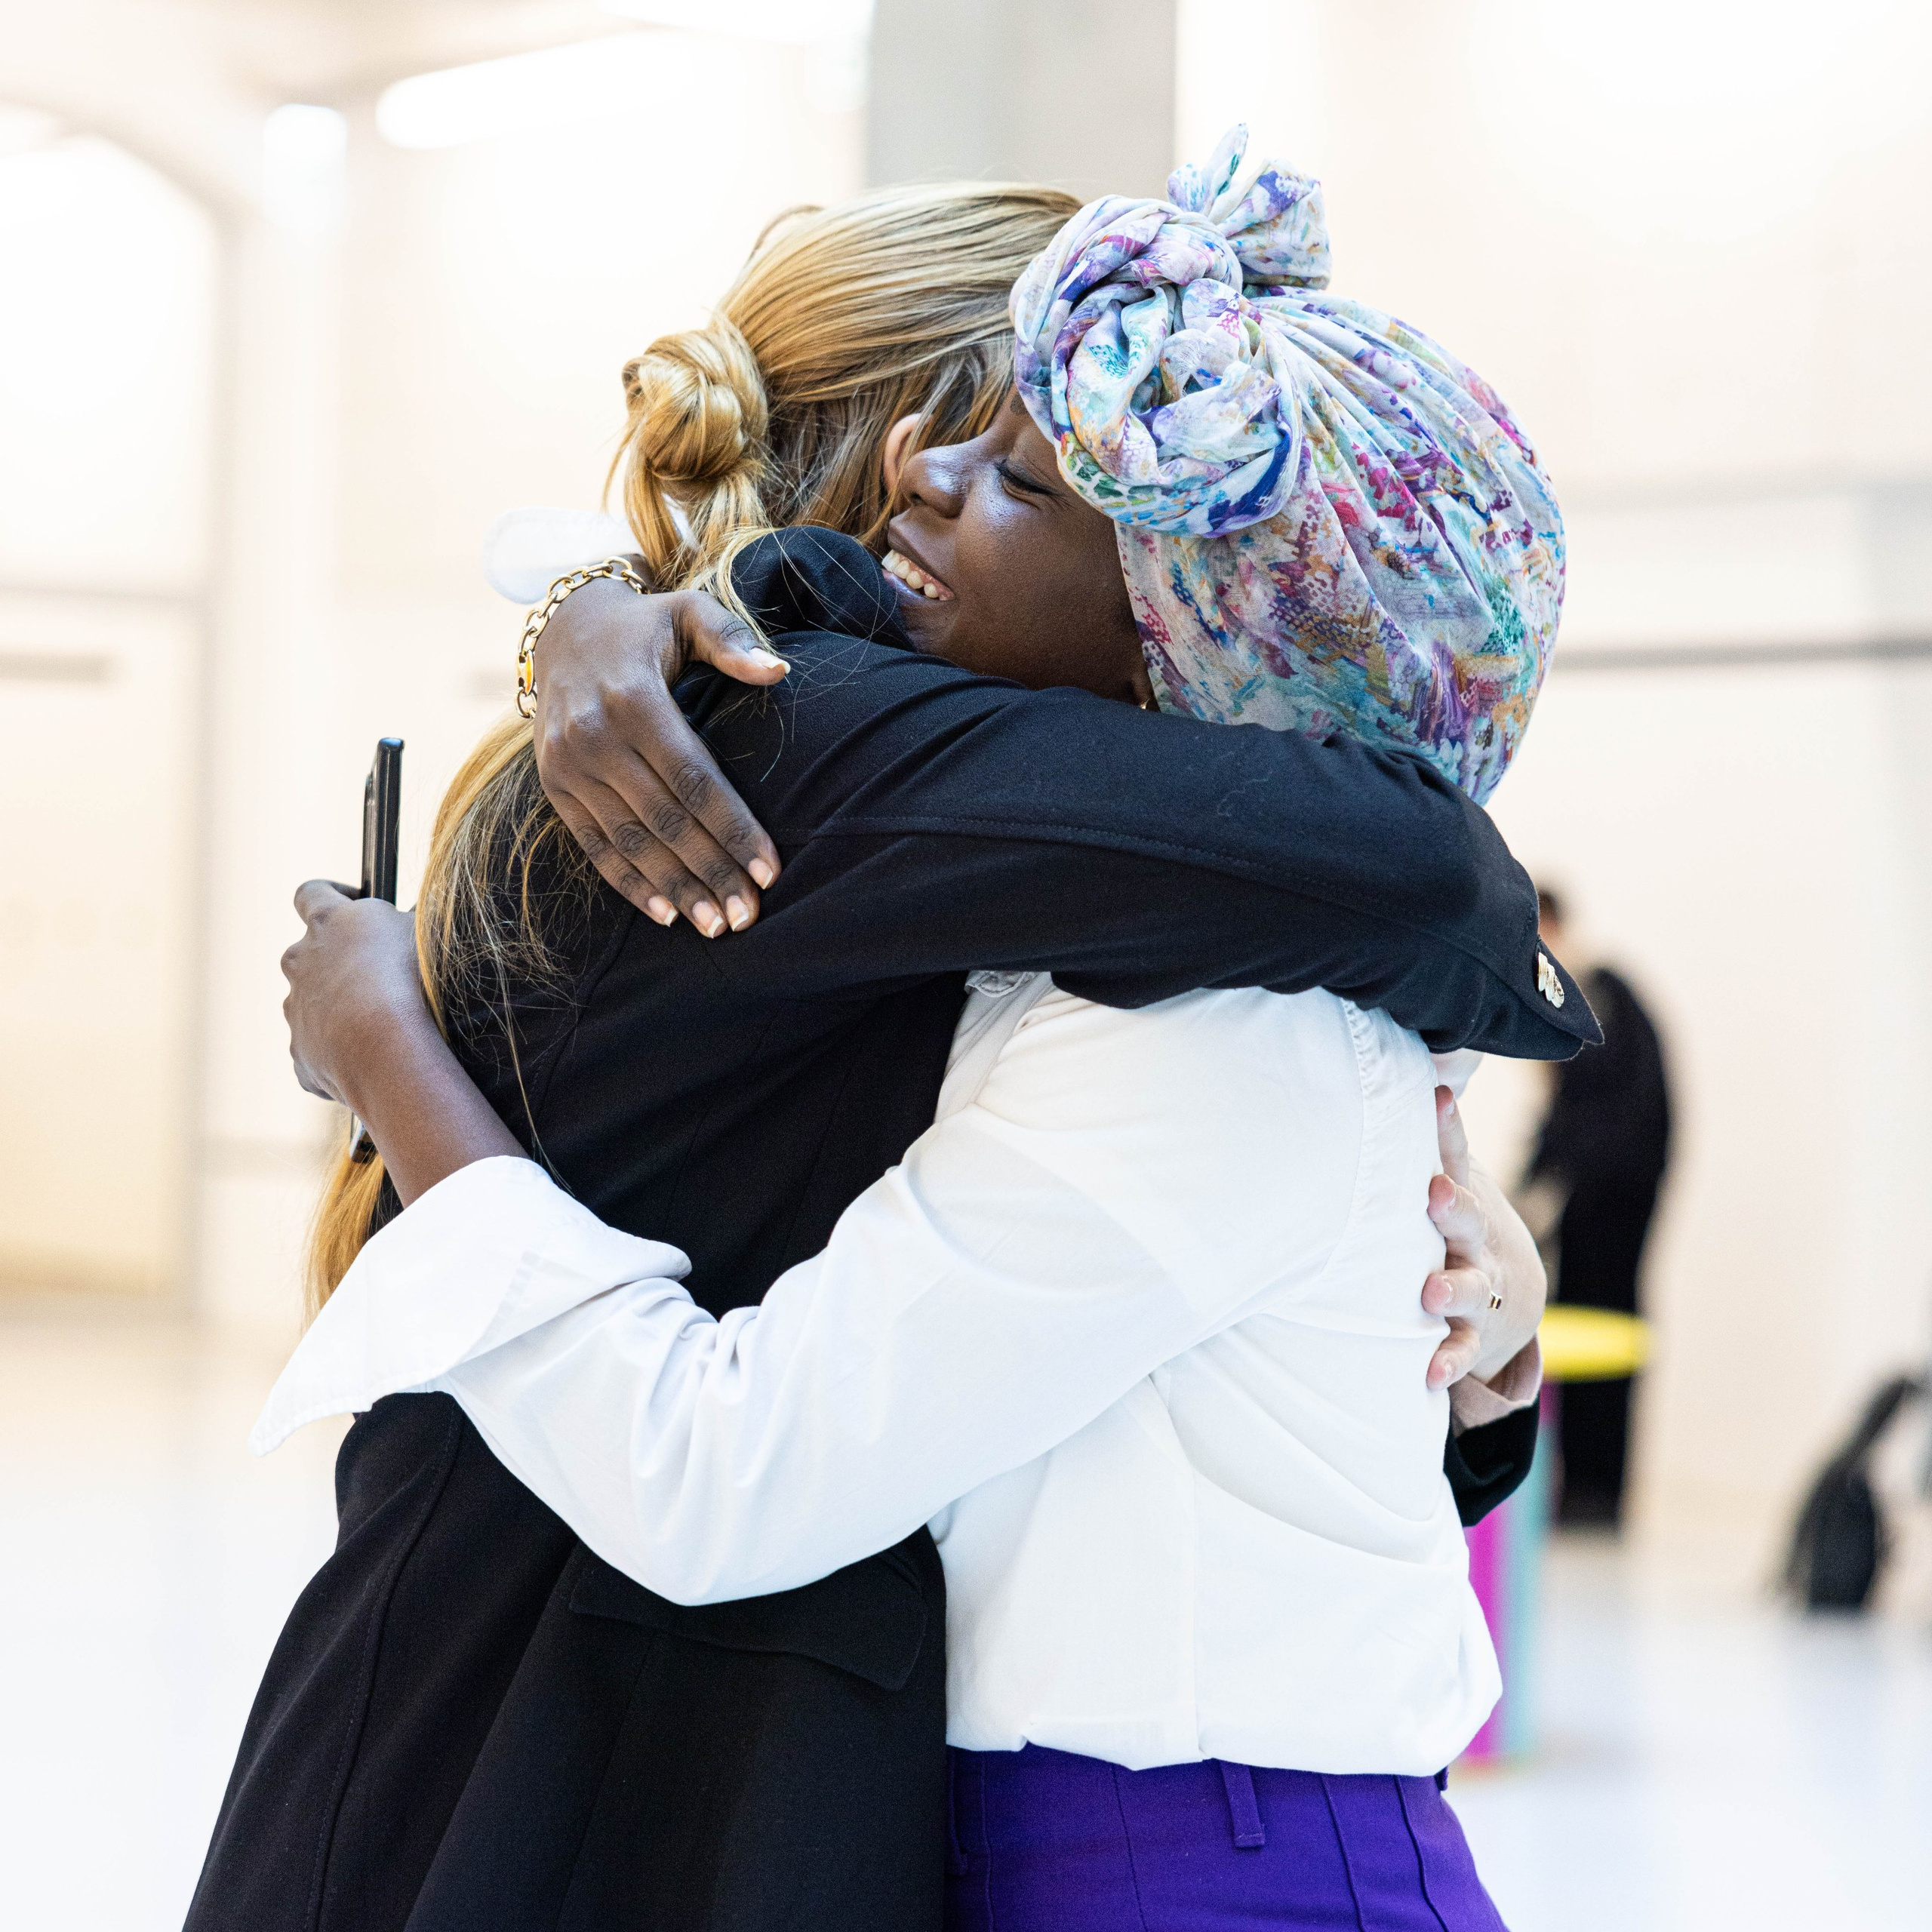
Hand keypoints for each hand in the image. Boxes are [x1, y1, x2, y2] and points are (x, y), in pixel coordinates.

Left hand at [281, 881, 433, 1110]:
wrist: (384, 1045)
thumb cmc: (409, 978)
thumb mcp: (423, 931)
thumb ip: (414, 917)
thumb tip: (421, 913)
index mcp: (327, 922)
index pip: (311, 893)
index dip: (330, 894)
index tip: (353, 903)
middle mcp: (300, 960)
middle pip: (310, 951)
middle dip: (339, 960)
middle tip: (380, 975)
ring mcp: (296, 1006)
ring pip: (314, 1001)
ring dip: (340, 1007)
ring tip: (381, 1023)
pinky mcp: (300, 1049)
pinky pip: (318, 1046)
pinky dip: (339, 1050)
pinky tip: (372, 1055)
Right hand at [534, 577, 789, 935]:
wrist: (563, 631)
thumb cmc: (645, 628)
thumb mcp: (689, 611)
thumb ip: (732, 640)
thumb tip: (778, 672)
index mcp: (635, 699)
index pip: (694, 779)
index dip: (734, 828)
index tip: (771, 870)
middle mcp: (595, 736)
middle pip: (666, 820)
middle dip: (712, 871)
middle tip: (750, 914)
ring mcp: (568, 766)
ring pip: (631, 840)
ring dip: (676, 889)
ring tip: (717, 925)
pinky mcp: (554, 786)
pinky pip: (594, 845)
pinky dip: (629, 883)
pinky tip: (667, 914)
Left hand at [1422, 1085, 1546, 1389]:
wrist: (1511, 1298)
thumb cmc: (1459, 1223)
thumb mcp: (1452, 1178)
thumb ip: (1436, 1134)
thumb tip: (1422, 1064)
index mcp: (1464, 1197)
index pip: (1457, 1156)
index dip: (1446, 1128)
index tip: (1435, 1099)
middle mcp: (1475, 1242)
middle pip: (1466, 1220)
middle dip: (1453, 1206)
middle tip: (1435, 1193)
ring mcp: (1477, 1290)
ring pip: (1468, 1287)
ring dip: (1452, 1288)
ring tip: (1432, 1293)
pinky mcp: (1471, 1335)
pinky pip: (1459, 1350)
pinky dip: (1448, 1361)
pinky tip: (1429, 1373)